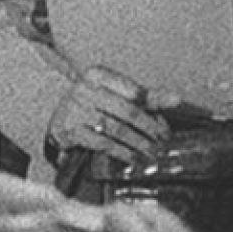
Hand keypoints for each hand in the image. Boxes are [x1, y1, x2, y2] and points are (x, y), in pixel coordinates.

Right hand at [47, 65, 180, 164]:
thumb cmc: (92, 103)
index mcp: (98, 74)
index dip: (153, 107)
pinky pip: (102, 143)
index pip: (132, 90)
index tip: (166, 123)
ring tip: (151, 152)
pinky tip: (132, 158)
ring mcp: (76, 110)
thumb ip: (143, 96)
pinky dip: (121, 152)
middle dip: (148, 128)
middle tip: (162, 141)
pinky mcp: (71, 131)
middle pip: (126, 110)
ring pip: (116, 128)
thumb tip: (175, 99)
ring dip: (137, 143)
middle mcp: (85, 88)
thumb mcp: (113, 92)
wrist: (57, 116)